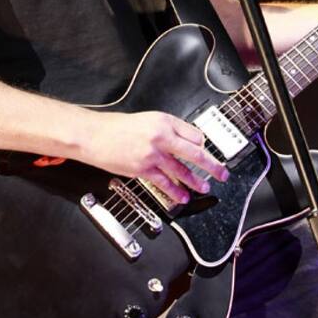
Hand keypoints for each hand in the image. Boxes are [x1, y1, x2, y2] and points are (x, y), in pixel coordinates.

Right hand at [80, 110, 228, 203]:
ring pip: (182, 171)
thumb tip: (186, 142)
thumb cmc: (118, 127)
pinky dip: (175, 191)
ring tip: (204, 187)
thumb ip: (168, 130)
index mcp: (165, 121)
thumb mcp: (148, 120)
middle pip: (195, 153)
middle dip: (212, 165)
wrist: (95, 135)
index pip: (194, 134)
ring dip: (195, 181)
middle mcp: (162, 137)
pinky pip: (165, 183)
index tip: (207, 152)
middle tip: (222, 173)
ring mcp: (153, 155)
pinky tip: (182, 197)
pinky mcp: (143, 169)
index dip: (202, 145)